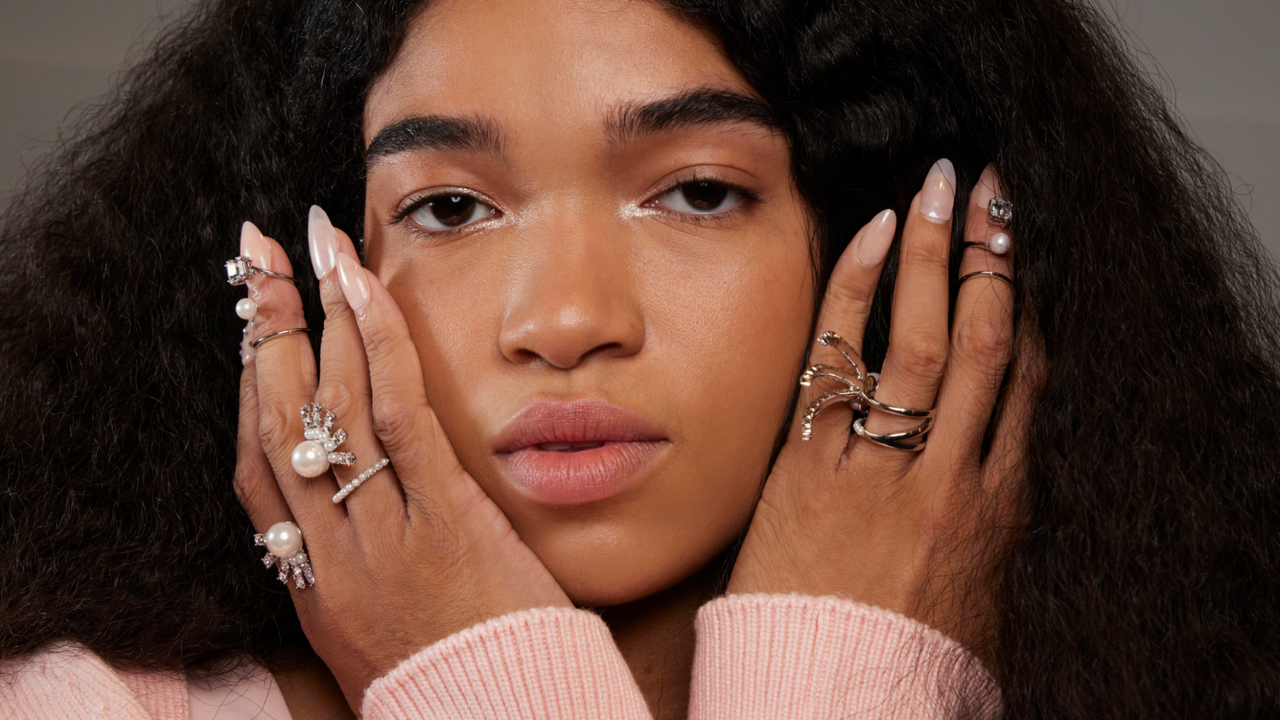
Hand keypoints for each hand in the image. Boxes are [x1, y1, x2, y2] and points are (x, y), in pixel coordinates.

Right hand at [233, 208, 570, 709]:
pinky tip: (370, 292)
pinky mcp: (446, 519)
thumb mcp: (378, 629)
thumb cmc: (451, 681)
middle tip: (261, 255)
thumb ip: (355, 567)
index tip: (250, 328)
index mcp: (309, 580)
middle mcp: (329, 552)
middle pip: (277, 420)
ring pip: (330, 407)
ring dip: (320, 314)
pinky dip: (381, 346)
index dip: (248, 387)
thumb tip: (355, 512)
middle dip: (266, 328)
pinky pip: (401, 417)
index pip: (255, 468)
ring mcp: (383, 533)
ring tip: (315, 247)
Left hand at [727, 163, 1034, 644]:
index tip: (1021, 257)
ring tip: (943, 186)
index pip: (1027, 386)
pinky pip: (839, 360)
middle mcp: (950, 477)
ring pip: (927, 342)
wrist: (830, 696)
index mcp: (995, 508)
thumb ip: (982, 528)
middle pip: (989, 346)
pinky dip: (856, 293)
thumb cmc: (899, 655)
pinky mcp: (813, 466)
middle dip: (995, 258)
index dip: (1028, 309)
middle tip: (992, 191)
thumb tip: (986, 483)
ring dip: (938, 254)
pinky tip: (868, 236)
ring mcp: (882, 469)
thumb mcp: (971, 596)